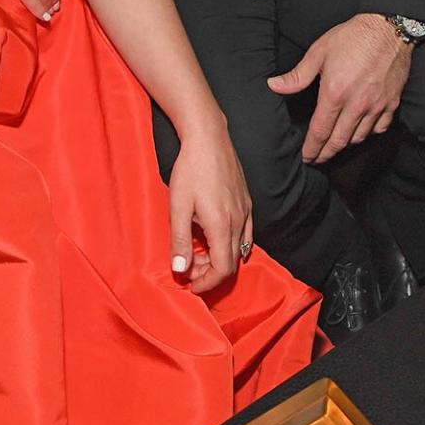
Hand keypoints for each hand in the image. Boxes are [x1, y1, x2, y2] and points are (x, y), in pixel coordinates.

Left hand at [168, 117, 252, 294]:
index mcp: (221, 226)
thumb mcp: (177, 206)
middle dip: (210, 272)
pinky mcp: (247, 202)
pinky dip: (231, 244)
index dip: (207, 283)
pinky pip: (245, 233)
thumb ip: (179, 240)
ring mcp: (245, 211)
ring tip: (198, 252)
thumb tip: (180, 269)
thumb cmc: (190, 170)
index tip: (191, 285)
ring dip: (220, 258)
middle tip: (189, 268)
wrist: (208, 138)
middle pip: (231, 262)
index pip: (222, 269)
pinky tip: (217, 238)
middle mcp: (238, 222)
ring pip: (239, 249)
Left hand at [268, 13, 411, 164]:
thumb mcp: (319, 52)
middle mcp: (356, 104)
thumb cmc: (352, 37)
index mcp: (335, 93)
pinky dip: (368, 133)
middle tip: (318, 159)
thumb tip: (274, 86)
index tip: (306, 157)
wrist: (389, 28)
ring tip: (335, 144)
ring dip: (345, 144)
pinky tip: (360, 130)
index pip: (320, 131)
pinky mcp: (392, 103)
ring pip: (359, 137)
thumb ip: (297, 75)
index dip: (311, 149)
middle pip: (339, 141)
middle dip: (326, 154)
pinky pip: (380, 128)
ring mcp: (376, 106)